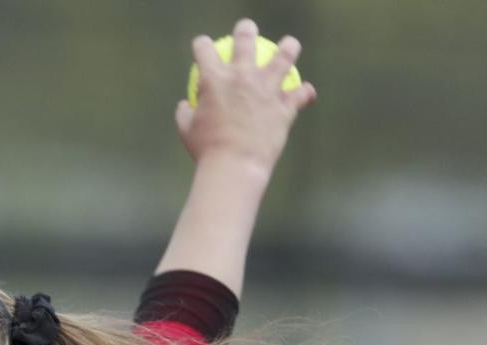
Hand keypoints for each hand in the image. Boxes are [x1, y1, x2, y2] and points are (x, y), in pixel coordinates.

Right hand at [175, 19, 317, 177]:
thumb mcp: (186, 130)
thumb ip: (185, 112)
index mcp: (213, 79)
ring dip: (288, 48)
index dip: (202, 45)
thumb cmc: (205, 150)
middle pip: (245, 40)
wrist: (234, 167)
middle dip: (245, 30)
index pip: (204, 49)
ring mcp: (266, 88)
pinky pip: (301, 94)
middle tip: (246, 29)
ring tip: (289, 46)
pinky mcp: (285, 105)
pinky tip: (306, 93)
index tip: (203, 47)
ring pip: (285, 56)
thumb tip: (186, 104)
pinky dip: (304, 93)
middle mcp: (242, 76)